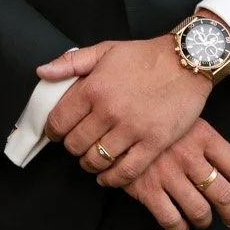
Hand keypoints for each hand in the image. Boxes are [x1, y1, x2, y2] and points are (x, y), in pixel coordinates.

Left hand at [39, 34, 210, 185]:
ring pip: (97, 160)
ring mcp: (132, 128)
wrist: (187, 61)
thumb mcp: (105, 50)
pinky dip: (112, 179)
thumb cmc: (145, 55)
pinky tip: (108, 176)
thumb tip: (42, 72)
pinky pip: (126, 171)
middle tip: (79, 144)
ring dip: (90, 164)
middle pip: (75, 145)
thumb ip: (70, 62)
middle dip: (73, 147)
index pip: (58, 121)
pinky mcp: (153, 142)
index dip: (53, 132)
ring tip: (92, 159)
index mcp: (93, 88)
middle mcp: (109, 111)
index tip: (58, 134)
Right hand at [125, 120, 229, 229]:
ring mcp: (169, 175)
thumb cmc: (154, 118)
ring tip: (204, 221)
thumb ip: (206, 140)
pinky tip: (182, 226)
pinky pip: (171, 219)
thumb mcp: (186, 118)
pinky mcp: (148, 189)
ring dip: (205, 221)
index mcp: (204, 136)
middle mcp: (190, 157)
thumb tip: (227, 167)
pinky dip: (180, 228)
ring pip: (199, 210)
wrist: (116, 120)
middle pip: (223, 194)